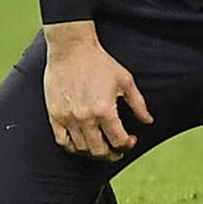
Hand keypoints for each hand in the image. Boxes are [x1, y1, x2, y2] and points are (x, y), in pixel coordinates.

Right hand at [42, 21, 153, 161]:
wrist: (71, 49)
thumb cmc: (99, 62)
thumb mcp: (125, 80)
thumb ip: (138, 103)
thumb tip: (148, 121)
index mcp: (105, 110)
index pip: (118, 140)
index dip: (127, 144)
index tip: (130, 140)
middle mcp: (85, 118)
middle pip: (99, 151)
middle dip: (111, 154)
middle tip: (116, 150)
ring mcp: (68, 118)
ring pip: (81, 149)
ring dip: (93, 152)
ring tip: (100, 146)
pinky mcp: (55, 115)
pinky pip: (62, 141)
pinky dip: (72, 147)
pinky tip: (81, 142)